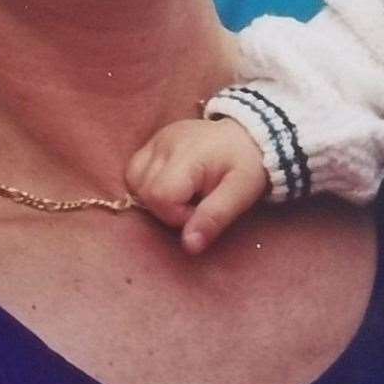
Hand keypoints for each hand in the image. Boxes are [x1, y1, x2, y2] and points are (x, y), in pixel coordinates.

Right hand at [125, 118, 268, 252]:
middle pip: (144, 191)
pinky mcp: (153, 140)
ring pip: (133, 180)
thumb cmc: (247, 166)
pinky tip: (172, 185)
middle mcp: (165, 142)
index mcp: (188, 154)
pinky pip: (135, 170)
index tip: (201, 211)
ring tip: (183, 194)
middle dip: (167, 209)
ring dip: (153, 197)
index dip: (177, 215)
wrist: (249, 136)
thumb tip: (189, 247)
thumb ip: (214, 218)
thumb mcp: (241, 194)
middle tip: (196, 202)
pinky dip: (147, 185)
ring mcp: (157, 139)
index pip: (160, 196)